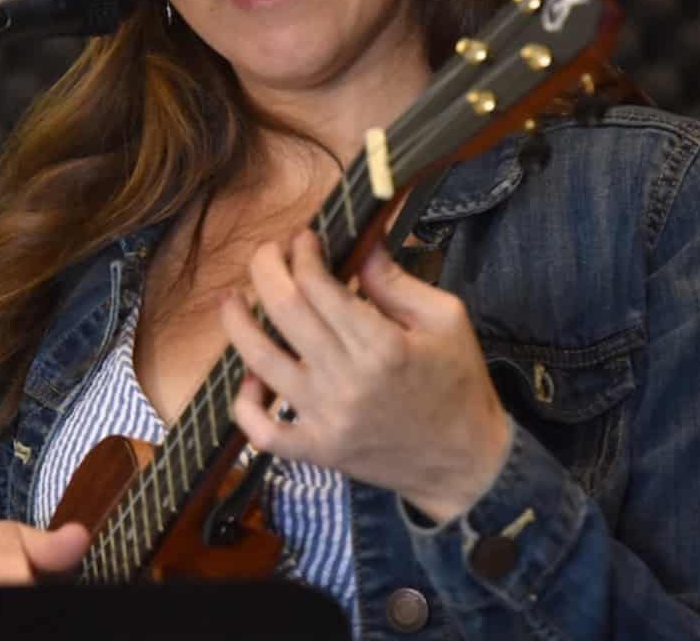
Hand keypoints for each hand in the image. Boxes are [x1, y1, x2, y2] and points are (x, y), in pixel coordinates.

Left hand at [221, 230, 511, 524]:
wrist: (466, 462)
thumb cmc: (459, 381)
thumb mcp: (445, 319)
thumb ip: (396, 282)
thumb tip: (361, 244)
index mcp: (382, 345)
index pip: (320, 286)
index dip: (303, 253)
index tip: (303, 237)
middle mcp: (347, 380)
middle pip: (284, 310)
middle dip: (267, 269)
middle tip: (268, 252)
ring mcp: (326, 419)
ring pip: (261, 361)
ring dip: (238, 322)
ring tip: (233, 297)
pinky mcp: (317, 451)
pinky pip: (262, 431)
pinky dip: (244, 403)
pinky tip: (249, 375)